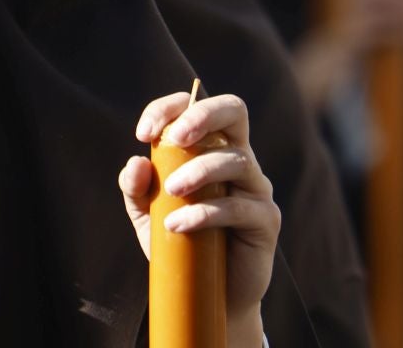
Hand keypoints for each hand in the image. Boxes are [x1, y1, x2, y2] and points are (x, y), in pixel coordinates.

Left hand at [119, 92, 279, 347]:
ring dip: (200, 171)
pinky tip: (177, 224)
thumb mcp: (147, 213)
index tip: (143, 134)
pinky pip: (238, 207)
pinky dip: (205, 212)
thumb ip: (136, 187)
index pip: (197, 106)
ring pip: (236, 160)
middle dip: (202, 116)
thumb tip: (137, 163)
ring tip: (171, 192)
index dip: (169, 108)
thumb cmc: (180, 242)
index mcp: (211, 147)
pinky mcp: (265, 221)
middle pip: (234, 110)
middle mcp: (239, 159)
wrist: (209, 296)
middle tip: (173, 139)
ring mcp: (256, 188)